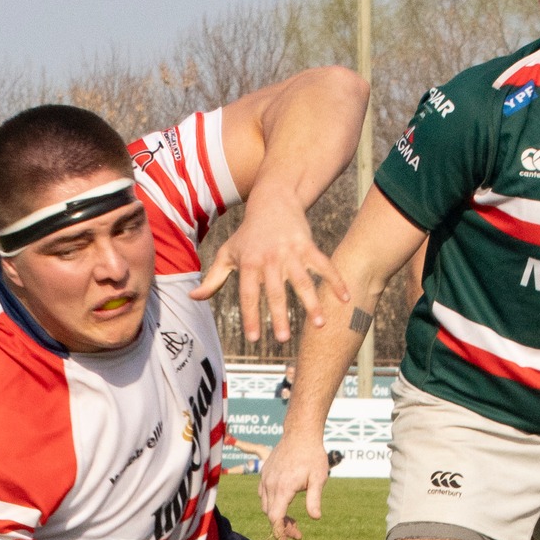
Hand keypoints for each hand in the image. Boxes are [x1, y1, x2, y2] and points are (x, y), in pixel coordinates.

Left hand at [190, 193, 348, 344]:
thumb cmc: (248, 233)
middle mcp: (270, 259)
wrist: (272, 200)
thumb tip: (193, 297)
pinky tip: (346, 298)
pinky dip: (336, 280)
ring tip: (319, 324)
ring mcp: (290, 252)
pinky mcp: (308, 246)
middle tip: (283, 339)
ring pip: (302, 281)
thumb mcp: (228, 253)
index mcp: (249, 264)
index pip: (248, 295)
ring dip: (312, 303)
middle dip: (279, 315)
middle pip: (275, 291)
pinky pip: (323, 265)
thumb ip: (213, 278)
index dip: (250, 316)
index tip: (254, 339)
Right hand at [257, 430, 331, 539]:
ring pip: (266, 505)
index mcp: (283, 488)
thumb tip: (315, 517)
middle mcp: (270, 484)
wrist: (300, 433)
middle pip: (271, 514)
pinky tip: (284, 503)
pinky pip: (263, 494)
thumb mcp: (319, 478)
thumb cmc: (312, 455)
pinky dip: (272, 504)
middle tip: (298, 534)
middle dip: (282, 527)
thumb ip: (314, 499)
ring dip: (277, 516)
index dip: (279, 533)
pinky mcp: (265, 473)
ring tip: (293, 520)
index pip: (276, 517)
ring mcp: (265, 478)